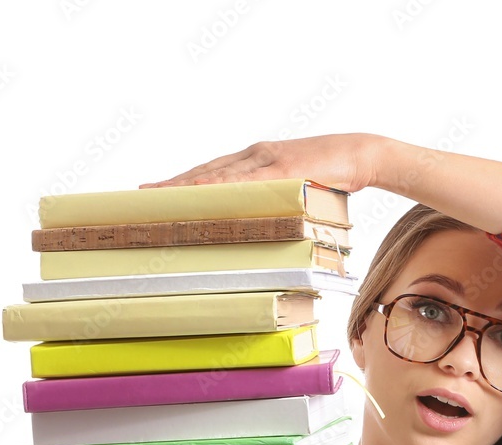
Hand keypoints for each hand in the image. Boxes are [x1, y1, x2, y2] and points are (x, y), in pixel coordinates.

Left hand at [139, 132, 384, 193]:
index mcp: (256, 163)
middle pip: (205, 171)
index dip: (182, 183)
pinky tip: (199, 189)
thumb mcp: (297, 194)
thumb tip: (263, 234)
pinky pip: (244, 178)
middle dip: (173, 183)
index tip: (154, 192)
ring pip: (218, 172)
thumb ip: (277, 207)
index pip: (211, 173)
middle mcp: (254, 156)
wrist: (360, 154)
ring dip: (187, 184)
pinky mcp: (281, 165)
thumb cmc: (331, 177)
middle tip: (141, 194)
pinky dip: (220, 183)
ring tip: (159, 195)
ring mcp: (266, 159)